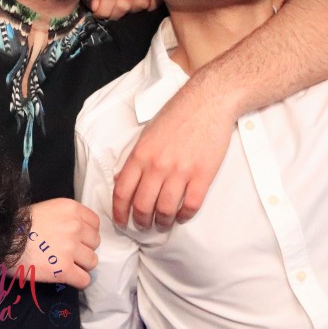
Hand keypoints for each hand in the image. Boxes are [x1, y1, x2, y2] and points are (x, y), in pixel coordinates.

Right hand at [8, 198, 98, 288]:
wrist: (2, 238)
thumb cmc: (17, 224)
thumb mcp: (45, 210)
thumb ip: (63, 218)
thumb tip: (73, 233)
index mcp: (71, 208)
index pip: (95, 223)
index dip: (86, 233)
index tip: (76, 238)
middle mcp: (75, 226)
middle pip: (95, 243)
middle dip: (83, 249)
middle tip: (67, 252)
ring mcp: (71, 248)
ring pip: (92, 262)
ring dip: (81, 265)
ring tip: (65, 265)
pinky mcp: (64, 268)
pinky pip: (84, 280)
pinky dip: (78, 281)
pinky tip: (67, 278)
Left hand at [112, 83, 233, 229]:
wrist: (208, 102)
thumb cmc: (177, 115)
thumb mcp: (147, 134)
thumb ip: (136, 158)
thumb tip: (123, 181)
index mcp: (141, 154)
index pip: (122, 192)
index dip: (119, 212)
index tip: (122, 221)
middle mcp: (158, 165)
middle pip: (143, 206)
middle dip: (141, 222)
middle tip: (143, 226)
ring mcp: (181, 171)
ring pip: (166, 210)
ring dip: (163, 222)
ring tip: (163, 223)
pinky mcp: (203, 175)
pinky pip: (191, 205)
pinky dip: (185, 216)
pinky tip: (182, 216)